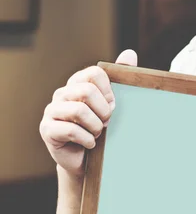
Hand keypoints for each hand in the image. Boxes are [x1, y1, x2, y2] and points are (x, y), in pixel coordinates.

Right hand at [39, 50, 137, 176]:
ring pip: (79, 111)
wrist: (86, 160)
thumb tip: (130, 53)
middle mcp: (62, 94)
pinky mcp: (47, 130)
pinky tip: (90, 144)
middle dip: (103, 111)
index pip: (95, 74)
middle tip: (106, 123)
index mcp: (77, 84)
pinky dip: (88, 140)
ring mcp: (52, 111)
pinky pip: (71, 131)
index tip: (112, 107)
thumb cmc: (100, 130)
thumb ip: (119, 77)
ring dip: (96, 127)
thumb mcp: (113, 105)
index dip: (109, 92)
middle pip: (87, 91)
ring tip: (97, 134)